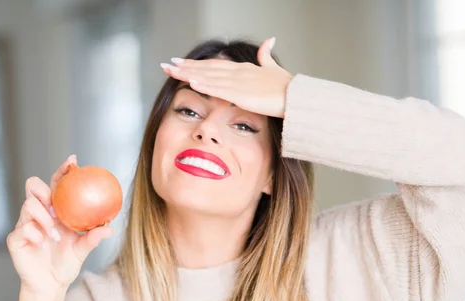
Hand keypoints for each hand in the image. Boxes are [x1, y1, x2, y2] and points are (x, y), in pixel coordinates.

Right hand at [6, 155, 113, 293]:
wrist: (50, 285)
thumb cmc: (66, 264)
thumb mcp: (82, 250)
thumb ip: (93, 238)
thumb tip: (110, 228)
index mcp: (56, 211)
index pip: (57, 185)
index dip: (63, 170)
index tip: (73, 161)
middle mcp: (39, 214)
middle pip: (33, 186)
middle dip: (43, 189)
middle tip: (53, 201)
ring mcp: (25, 225)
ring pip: (28, 205)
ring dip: (42, 216)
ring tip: (53, 232)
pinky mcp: (16, 239)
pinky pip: (22, 228)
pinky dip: (34, 233)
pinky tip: (42, 241)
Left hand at [160, 37, 292, 117]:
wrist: (297, 96)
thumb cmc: (287, 86)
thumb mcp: (274, 68)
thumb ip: (267, 56)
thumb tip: (269, 39)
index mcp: (244, 69)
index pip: (215, 65)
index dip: (197, 64)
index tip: (181, 63)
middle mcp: (238, 72)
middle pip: (207, 69)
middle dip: (186, 67)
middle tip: (167, 65)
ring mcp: (239, 82)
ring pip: (208, 77)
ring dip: (189, 74)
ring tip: (172, 72)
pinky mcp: (241, 94)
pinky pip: (219, 89)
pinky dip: (204, 85)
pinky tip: (192, 82)